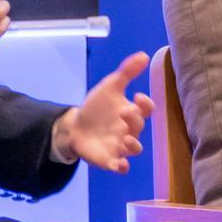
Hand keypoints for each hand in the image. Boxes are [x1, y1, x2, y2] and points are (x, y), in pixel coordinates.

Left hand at [53, 52, 154, 173]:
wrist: (75, 126)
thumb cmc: (97, 107)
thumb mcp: (110, 86)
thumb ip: (127, 72)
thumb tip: (144, 55)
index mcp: (132, 112)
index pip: (146, 109)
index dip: (146, 104)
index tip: (138, 96)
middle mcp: (130, 130)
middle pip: (139, 127)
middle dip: (134, 120)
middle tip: (123, 112)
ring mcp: (120, 146)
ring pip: (134, 149)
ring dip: (133, 145)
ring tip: (125, 139)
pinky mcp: (109, 159)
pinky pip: (120, 166)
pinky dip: (121, 166)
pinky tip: (120, 165)